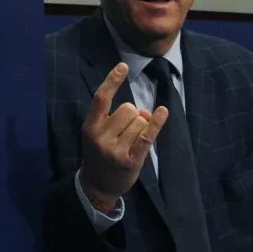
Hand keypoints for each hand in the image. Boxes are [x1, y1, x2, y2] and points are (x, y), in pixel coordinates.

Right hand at [78, 62, 167, 210]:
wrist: (97, 186)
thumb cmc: (100, 154)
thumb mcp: (98, 134)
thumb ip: (117, 118)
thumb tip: (146, 111)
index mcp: (90, 127)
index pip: (101, 99)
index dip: (112, 80)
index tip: (123, 66)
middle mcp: (101, 138)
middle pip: (128, 109)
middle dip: (133, 115)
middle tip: (125, 131)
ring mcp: (115, 151)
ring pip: (140, 121)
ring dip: (141, 126)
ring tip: (131, 141)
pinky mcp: (131, 161)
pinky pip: (147, 136)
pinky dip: (156, 123)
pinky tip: (162, 112)